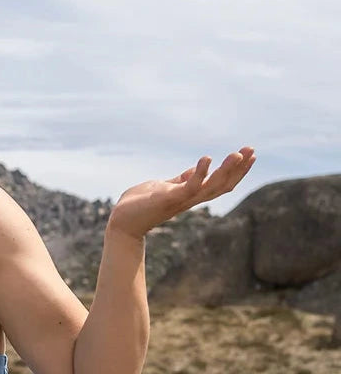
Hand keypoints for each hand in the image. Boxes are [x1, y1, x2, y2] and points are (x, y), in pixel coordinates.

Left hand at [107, 147, 256, 239]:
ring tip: (238, 154)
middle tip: (252, 150)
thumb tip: (192, 172)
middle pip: (222, 185)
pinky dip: (200, 173)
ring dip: (227, 170)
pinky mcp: (168, 199)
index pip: (220, 183)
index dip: (236, 171)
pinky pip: (189, 186)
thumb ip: (179, 181)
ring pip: (211, 186)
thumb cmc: (140, 206)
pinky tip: (207, 158)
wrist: (121, 223)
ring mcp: (180, 200)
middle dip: (239, 168)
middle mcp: (190, 199)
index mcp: (190, 194)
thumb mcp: (164, 188)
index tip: (249, 155)